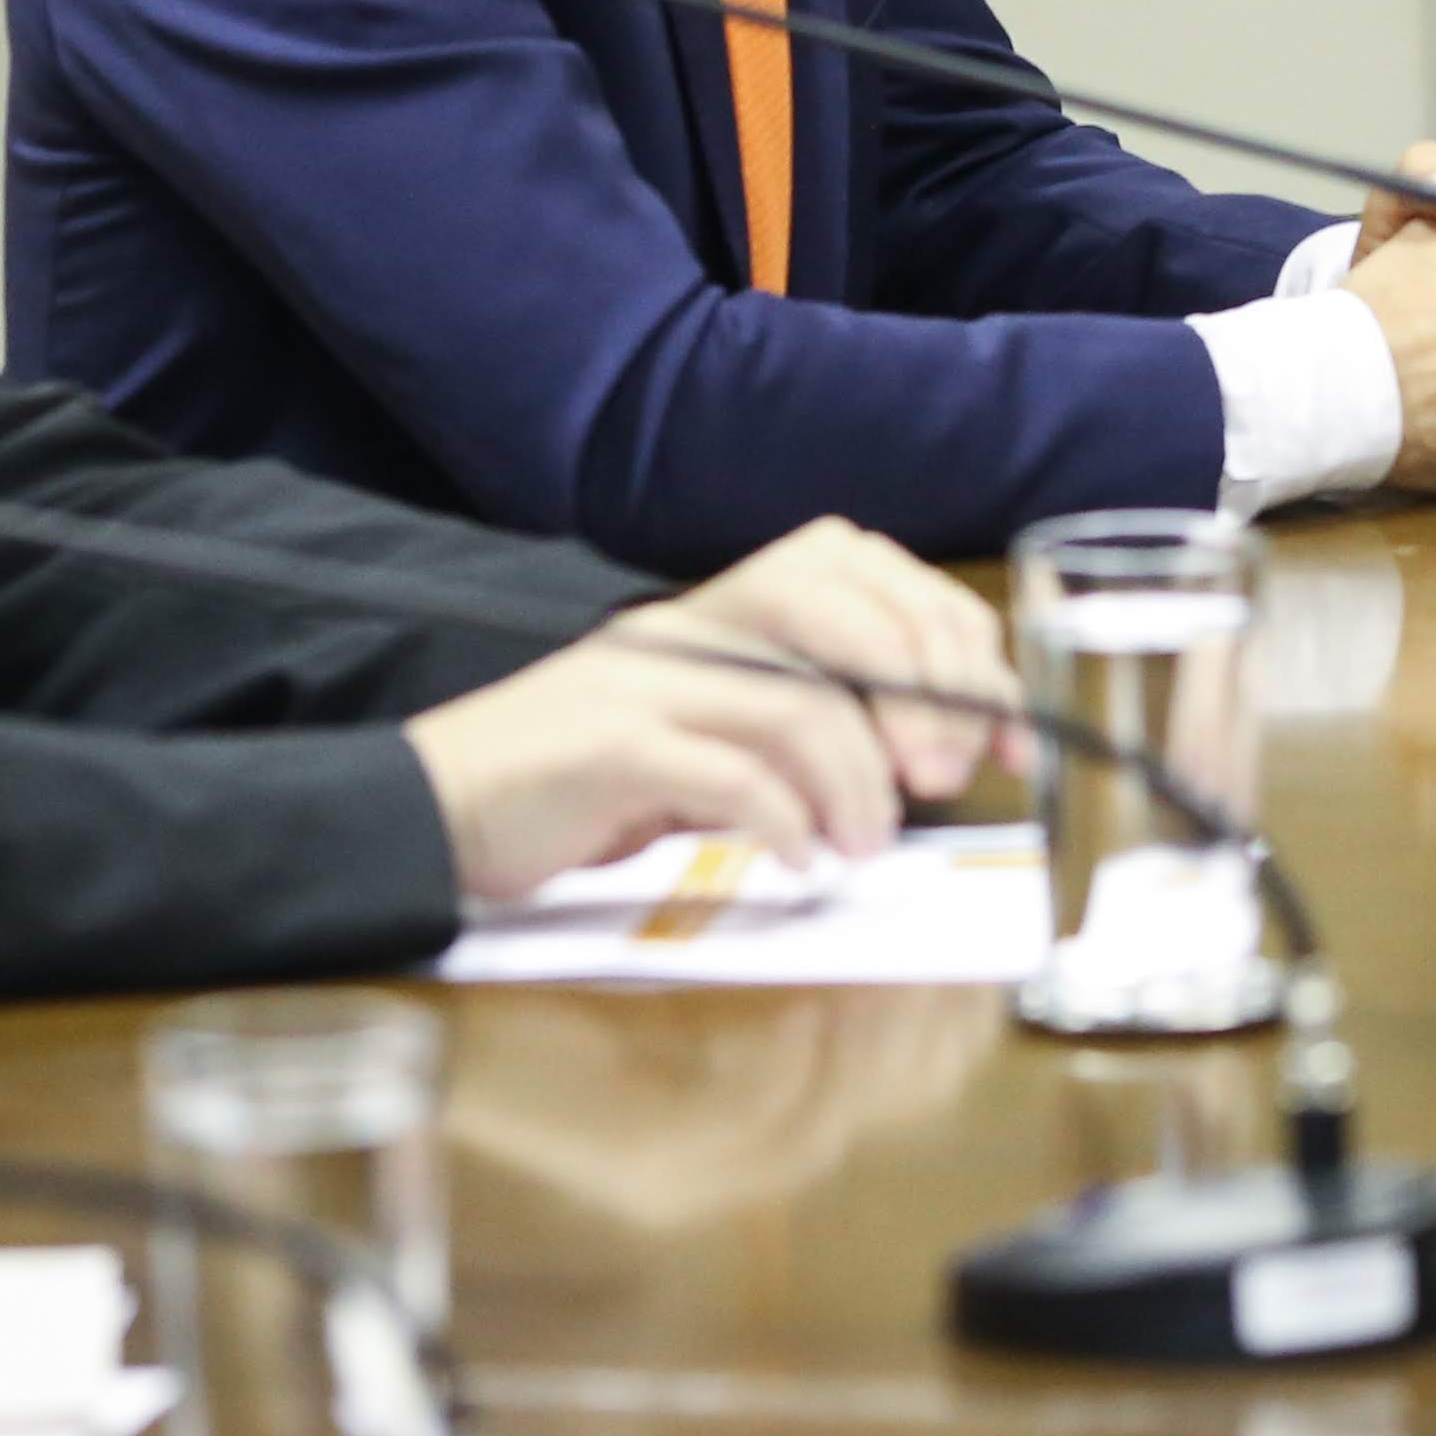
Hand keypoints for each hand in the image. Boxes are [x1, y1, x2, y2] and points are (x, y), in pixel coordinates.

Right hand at [407, 519, 1021, 901]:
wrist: (431, 805)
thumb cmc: (585, 780)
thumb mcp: (712, 733)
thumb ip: (808, 723)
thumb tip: (934, 753)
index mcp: (728, 607)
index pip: (873, 578)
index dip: (958, 650)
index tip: (1004, 736)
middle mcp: (693, 624)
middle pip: (852, 617)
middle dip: (927, 700)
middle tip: (945, 782)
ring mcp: (648, 680)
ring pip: (802, 705)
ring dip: (860, 787)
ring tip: (863, 845)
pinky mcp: (608, 746)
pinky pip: (727, 773)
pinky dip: (784, 821)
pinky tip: (801, 857)